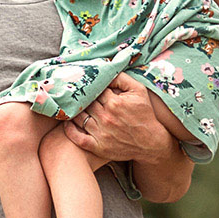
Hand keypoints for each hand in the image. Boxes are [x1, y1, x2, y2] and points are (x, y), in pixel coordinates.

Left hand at [64, 75, 181, 166]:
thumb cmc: (144, 115)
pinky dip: (69, 130)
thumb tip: (106, 70)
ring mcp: (101, 133)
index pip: (94, 90)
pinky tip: (67, 122)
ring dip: (74, 111)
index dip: (90, 87)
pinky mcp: (98, 147)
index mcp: (115, 103)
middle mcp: (106, 118)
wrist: (151, 143)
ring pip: (78, 117)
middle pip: (85, 103)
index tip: (86, 85)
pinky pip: (77, 138)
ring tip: (71, 106)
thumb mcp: (139, 91)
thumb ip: (122, 78)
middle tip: (74, 93)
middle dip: (81, 98)